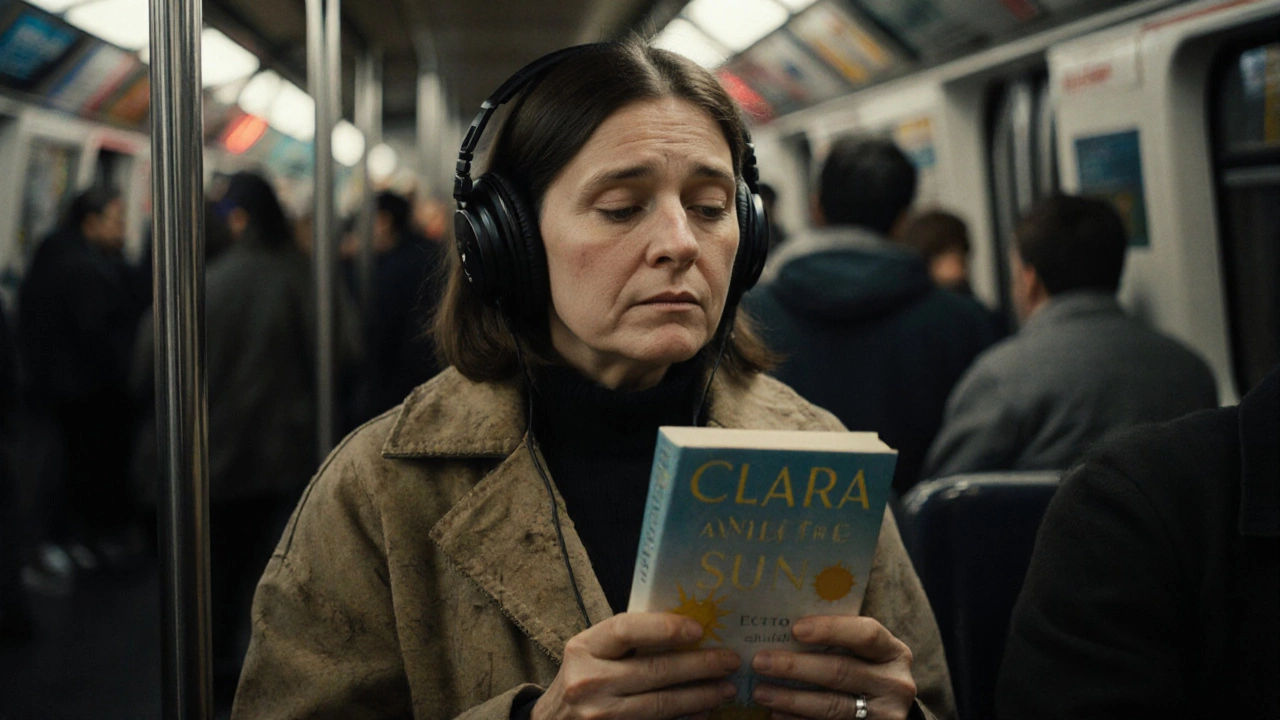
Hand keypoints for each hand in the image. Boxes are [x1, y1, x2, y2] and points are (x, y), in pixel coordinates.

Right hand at [532, 612, 740, 719]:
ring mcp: (600, 716)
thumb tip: (687, 628)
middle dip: (699, 665)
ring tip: (727, 687)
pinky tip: (705, 712)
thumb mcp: (592, 653)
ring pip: (661, 704)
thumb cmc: (582, 678)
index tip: (698, 629)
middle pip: (654, 670)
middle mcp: (588, 682)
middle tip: (730, 659)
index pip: (626, 629)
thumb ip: (627, 641)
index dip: (664, 627)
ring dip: (701, 695)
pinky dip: (686, 718)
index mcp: (584, 648)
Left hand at [749, 616, 915, 719]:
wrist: (886, 709)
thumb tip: (783, 626)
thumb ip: (839, 640)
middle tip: (761, 661)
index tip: (796, 629)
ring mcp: (884, 714)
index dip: (831, 630)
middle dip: (796, 666)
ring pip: (831, 706)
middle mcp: (894, 684)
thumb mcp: (864, 653)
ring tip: (761, 692)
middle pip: (841, 672)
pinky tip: (776, 714)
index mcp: (893, 652)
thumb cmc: (865, 669)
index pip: (866, 634)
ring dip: (790, 698)